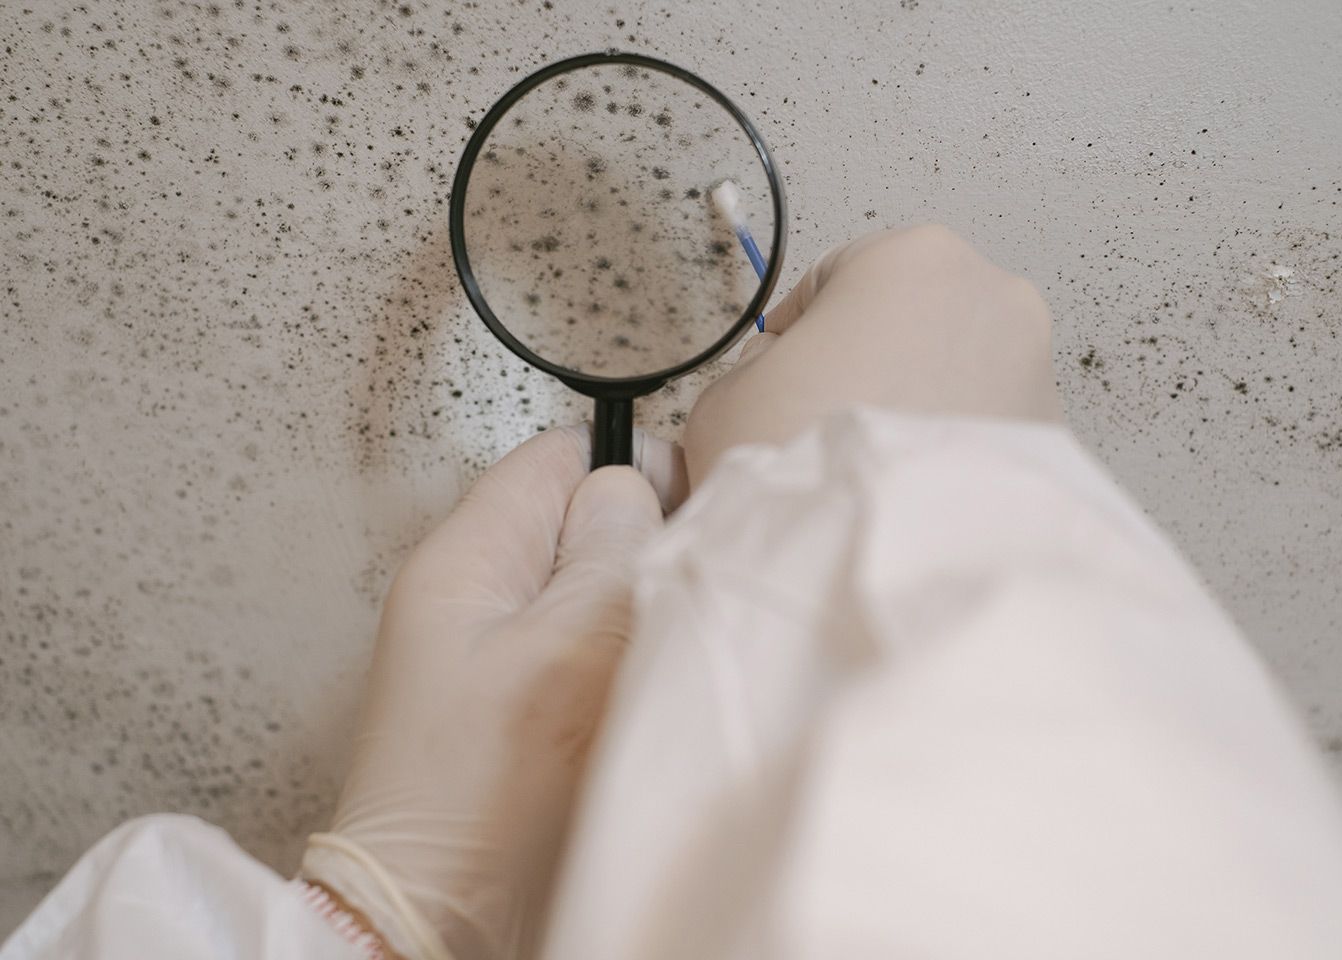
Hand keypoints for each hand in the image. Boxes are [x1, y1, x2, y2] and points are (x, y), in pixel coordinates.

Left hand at [300, 425, 685, 959]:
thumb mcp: (560, 650)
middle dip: (640, 544)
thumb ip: (608, 553)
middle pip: (581, 522)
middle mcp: (478, 592)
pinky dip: (621, 656)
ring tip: (649, 654)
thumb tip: (632, 481)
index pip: (556, 457)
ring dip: (635, 607)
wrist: (434, 918)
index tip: (684, 510)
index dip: (625, 467)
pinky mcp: (523, 703)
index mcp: (468, 557)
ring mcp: (500, 650)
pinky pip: (587, 645)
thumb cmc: (479, 793)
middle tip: (672, 597)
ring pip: (593, 587)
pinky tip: (635, 691)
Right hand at [683, 224, 1062, 485]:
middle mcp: (990, 294)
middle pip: (906, 322)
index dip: (795, 333)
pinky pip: (987, 427)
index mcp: (909, 257)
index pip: (835, 277)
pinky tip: (909, 492)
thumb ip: (753, 368)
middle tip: (819, 424)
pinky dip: (951, 450)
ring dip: (913, 408)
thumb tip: (778, 377)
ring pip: (954, 374)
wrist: (882, 555)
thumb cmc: (810, 462)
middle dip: (865, 366)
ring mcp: (1033, 362)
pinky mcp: (1053, 433)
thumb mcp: (728, 397)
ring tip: (867, 468)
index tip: (778, 371)